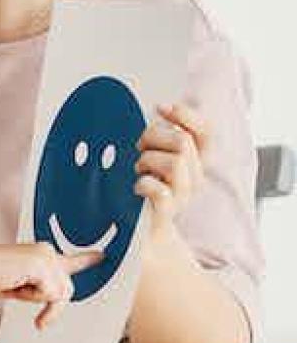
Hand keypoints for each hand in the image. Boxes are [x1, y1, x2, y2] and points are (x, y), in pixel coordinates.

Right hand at [0, 243, 102, 329]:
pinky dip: (31, 297)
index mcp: (42, 254)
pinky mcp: (43, 266)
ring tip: (15, 286)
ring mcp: (47, 258)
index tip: (103, 256)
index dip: (88, 259)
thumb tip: (57, 296)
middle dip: (50, 304)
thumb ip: (41, 287)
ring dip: (35, 299)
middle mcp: (48, 252)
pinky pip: (49, 295)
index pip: (71, 259)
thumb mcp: (22, 285)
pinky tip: (16, 283)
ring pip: (59, 293)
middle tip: (30, 305)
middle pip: (66, 289)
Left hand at [135, 103, 207, 238]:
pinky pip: (162, 192)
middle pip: (182, 142)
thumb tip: (161, 108)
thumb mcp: (157, 157)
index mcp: (195, 163)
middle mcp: (194, 179)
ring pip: (175, 163)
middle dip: (153, 137)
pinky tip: (138, 186)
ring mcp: (182, 197)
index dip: (186, 116)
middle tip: (140, 147)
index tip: (161, 107)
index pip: (205, 133)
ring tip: (140, 169)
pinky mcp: (166, 213)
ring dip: (148, 160)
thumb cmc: (147, 189)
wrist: (146, 234)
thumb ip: (164, 135)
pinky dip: (145, 185)